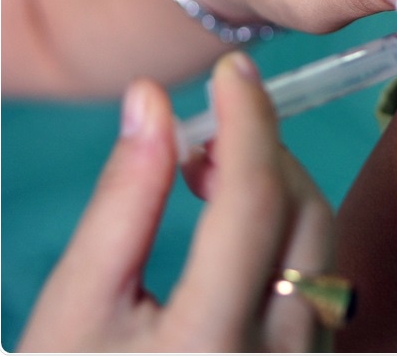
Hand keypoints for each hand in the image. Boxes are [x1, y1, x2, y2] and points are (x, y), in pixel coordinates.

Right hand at [18, 53, 335, 351]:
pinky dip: (288, 235)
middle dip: (262, 153)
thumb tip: (151, 100)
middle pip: (303, 213)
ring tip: (207, 178)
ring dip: (277, 191)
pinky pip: (322, 280)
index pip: (254, 199)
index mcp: (208, 344)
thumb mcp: (74, 308)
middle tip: (201, 137)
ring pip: (321, 245)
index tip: (233, 69)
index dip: (247, 119)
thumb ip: (120, 200)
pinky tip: (239, 230)